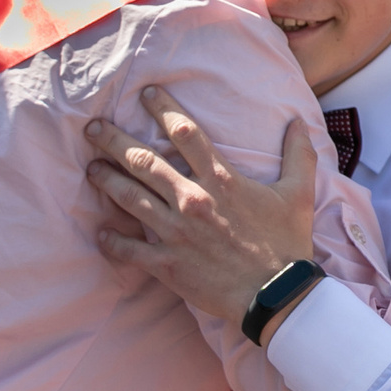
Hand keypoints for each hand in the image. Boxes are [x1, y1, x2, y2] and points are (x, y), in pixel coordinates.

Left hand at [86, 85, 320, 331]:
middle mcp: (192, 199)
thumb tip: (299, 122)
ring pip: (130, 198)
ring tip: (91, 168)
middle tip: (93, 128)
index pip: (185, 132)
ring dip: (106, 180)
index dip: (163, 109)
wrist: (276, 296)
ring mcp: (176, 232)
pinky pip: (130, 249)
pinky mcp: (168, 264)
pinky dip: (112, 241)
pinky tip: (101, 232)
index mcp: (221, 179)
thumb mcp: (300, 195)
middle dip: (114, 141)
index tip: (146, 94)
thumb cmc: (287, 244)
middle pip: (144, 160)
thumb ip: (298, 155)